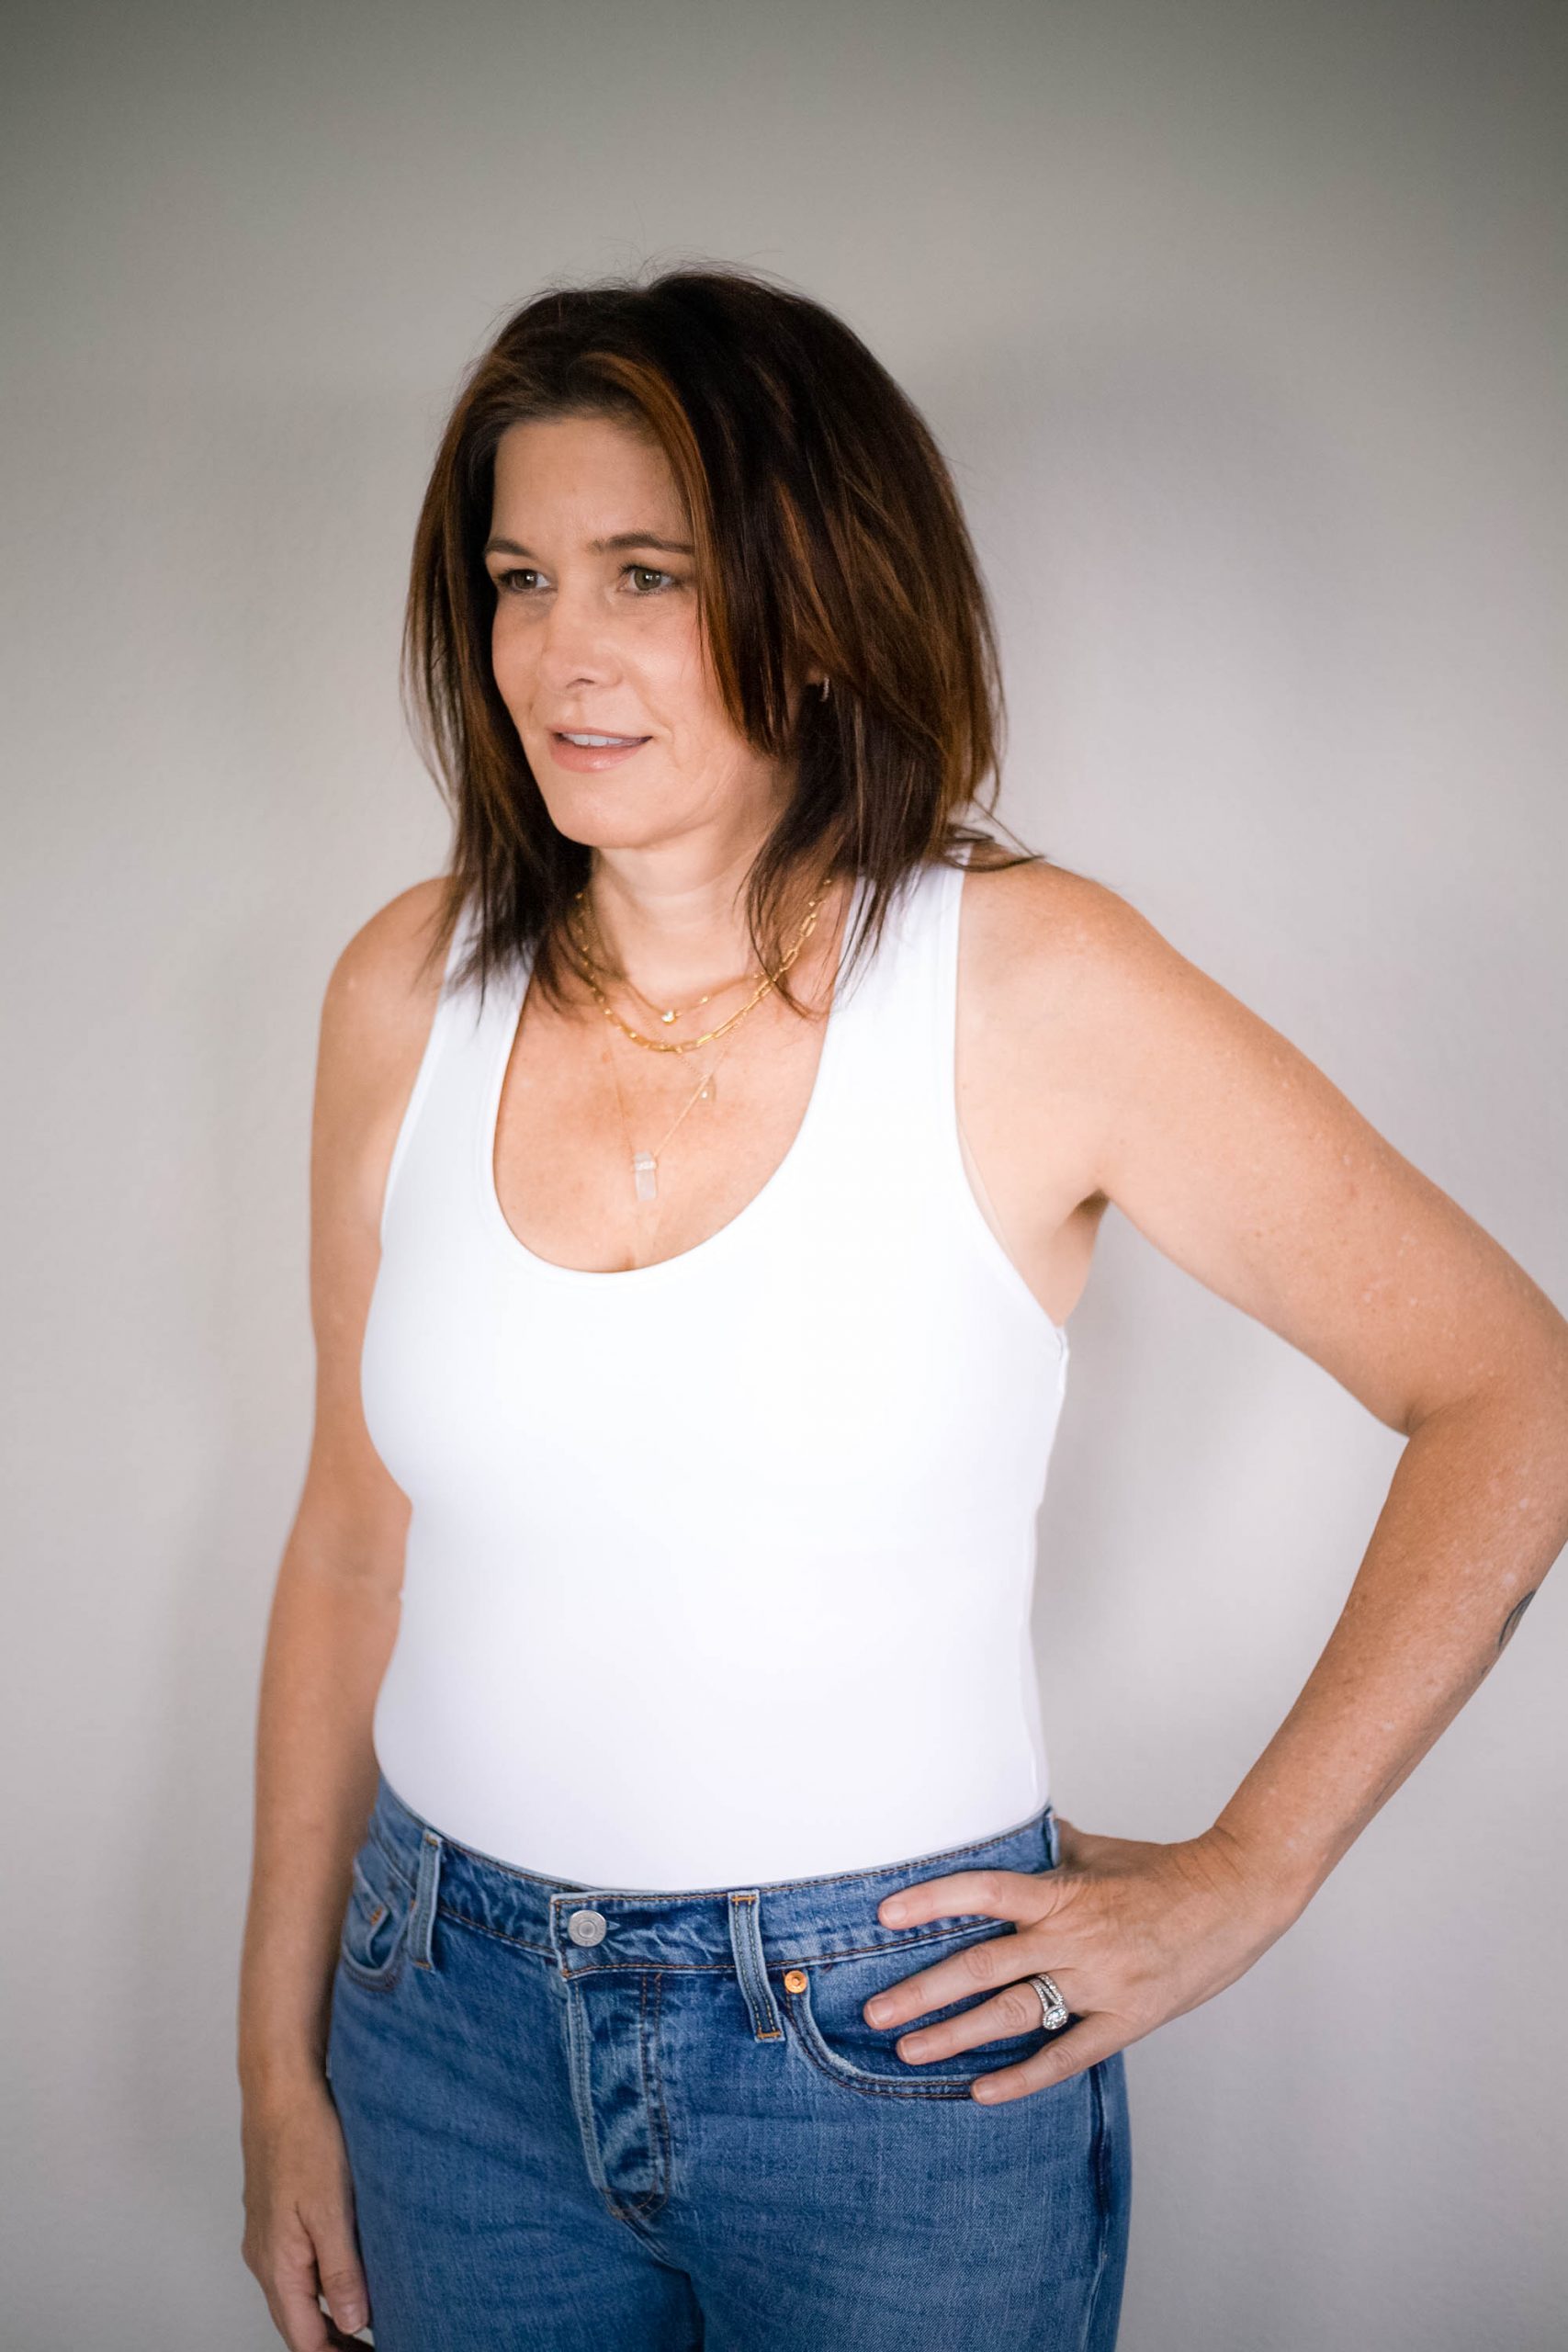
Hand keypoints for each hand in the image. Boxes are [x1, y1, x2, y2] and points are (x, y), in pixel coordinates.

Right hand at [241, 2074, 370, 2347]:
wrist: (281, 2087)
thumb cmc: (306, 2138)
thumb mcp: (332, 2210)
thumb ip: (341, 2272)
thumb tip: (355, 2324)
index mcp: (277, 2265)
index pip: (304, 2338)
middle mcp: (265, 2257)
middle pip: (297, 2322)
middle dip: (334, 2342)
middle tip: (376, 2346)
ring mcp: (267, 2235)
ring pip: (297, 2293)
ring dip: (329, 2313)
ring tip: (371, 2319)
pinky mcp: (276, 2213)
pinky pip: (296, 2264)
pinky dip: (321, 2282)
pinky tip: (348, 2271)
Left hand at [862, 1817, 1297, 2104]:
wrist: (1235, 1897)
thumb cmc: (1163, 1871)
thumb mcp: (1099, 1850)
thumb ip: (1048, 1846)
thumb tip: (1008, 1829)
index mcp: (1063, 1893)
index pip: (983, 1893)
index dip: (932, 1902)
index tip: (885, 1916)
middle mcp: (1073, 1940)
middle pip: (982, 1968)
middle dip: (922, 1991)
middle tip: (874, 2010)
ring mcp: (1099, 1985)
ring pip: (1013, 2014)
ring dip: (955, 2034)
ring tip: (908, 2049)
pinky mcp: (1125, 2020)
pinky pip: (1065, 2056)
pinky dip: (1023, 2076)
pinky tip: (982, 2090)